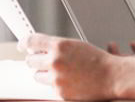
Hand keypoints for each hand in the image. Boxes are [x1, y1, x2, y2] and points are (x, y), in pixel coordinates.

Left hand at [19, 33, 134, 100]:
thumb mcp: (76, 45)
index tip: (22, 45)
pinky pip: (49, 87)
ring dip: (45, 73)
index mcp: (60, 45)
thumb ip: (57, 46)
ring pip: (37, 76)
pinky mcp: (59, 92)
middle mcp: (55, 61)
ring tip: (60, 71)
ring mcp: (56, 78)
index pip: (31, 41)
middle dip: (35, 60)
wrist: (112, 77)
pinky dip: (56, 84)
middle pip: (30, 60)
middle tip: (42, 60)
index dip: (24, 43)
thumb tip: (40, 48)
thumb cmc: (98, 60)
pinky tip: (68, 80)